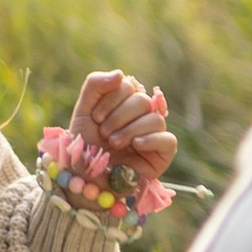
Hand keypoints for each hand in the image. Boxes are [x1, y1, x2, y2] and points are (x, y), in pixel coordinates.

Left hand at [68, 70, 177, 192]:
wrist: (85, 177)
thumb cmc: (85, 144)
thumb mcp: (83, 110)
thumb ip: (95, 85)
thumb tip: (121, 74)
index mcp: (126, 102)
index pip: (129, 86)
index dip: (111, 99)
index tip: (95, 117)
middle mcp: (143, 115)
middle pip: (143, 101)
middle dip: (118, 117)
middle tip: (104, 134)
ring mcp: (154, 134)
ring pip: (155, 119)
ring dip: (129, 131)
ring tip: (114, 144)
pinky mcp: (163, 154)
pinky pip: (168, 140)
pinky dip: (151, 140)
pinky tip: (135, 145)